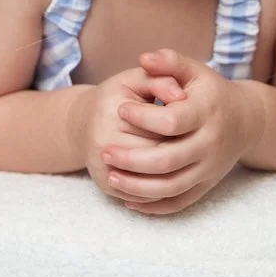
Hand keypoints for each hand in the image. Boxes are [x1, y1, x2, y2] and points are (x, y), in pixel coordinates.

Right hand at [70, 65, 188, 202]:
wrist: (83, 122)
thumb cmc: (117, 96)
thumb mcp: (136, 79)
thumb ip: (160, 79)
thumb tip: (181, 96)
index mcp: (113, 110)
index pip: (161, 125)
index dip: (181, 124)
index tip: (192, 119)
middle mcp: (103, 141)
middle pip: (157, 154)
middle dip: (178, 150)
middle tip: (192, 143)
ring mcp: (101, 167)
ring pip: (149, 179)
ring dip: (172, 175)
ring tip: (186, 160)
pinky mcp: (104, 186)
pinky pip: (140, 196)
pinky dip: (159, 192)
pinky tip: (173, 177)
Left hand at [101, 48, 258, 215]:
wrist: (246, 121)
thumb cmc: (211, 92)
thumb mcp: (195, 70)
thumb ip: (169, 61)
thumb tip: (143, 58)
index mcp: (207, 112)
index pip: (173, 121)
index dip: (144, 117)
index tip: (120, 109)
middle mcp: (210, 143)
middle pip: (168, 160)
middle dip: (132, 159)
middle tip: (104, 151)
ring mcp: (209, 168)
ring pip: (171, 187)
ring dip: (138, 186)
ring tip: (110, 177)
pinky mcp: (206, 185)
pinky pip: (179, 202)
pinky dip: (154, 205)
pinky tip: (130, 199)